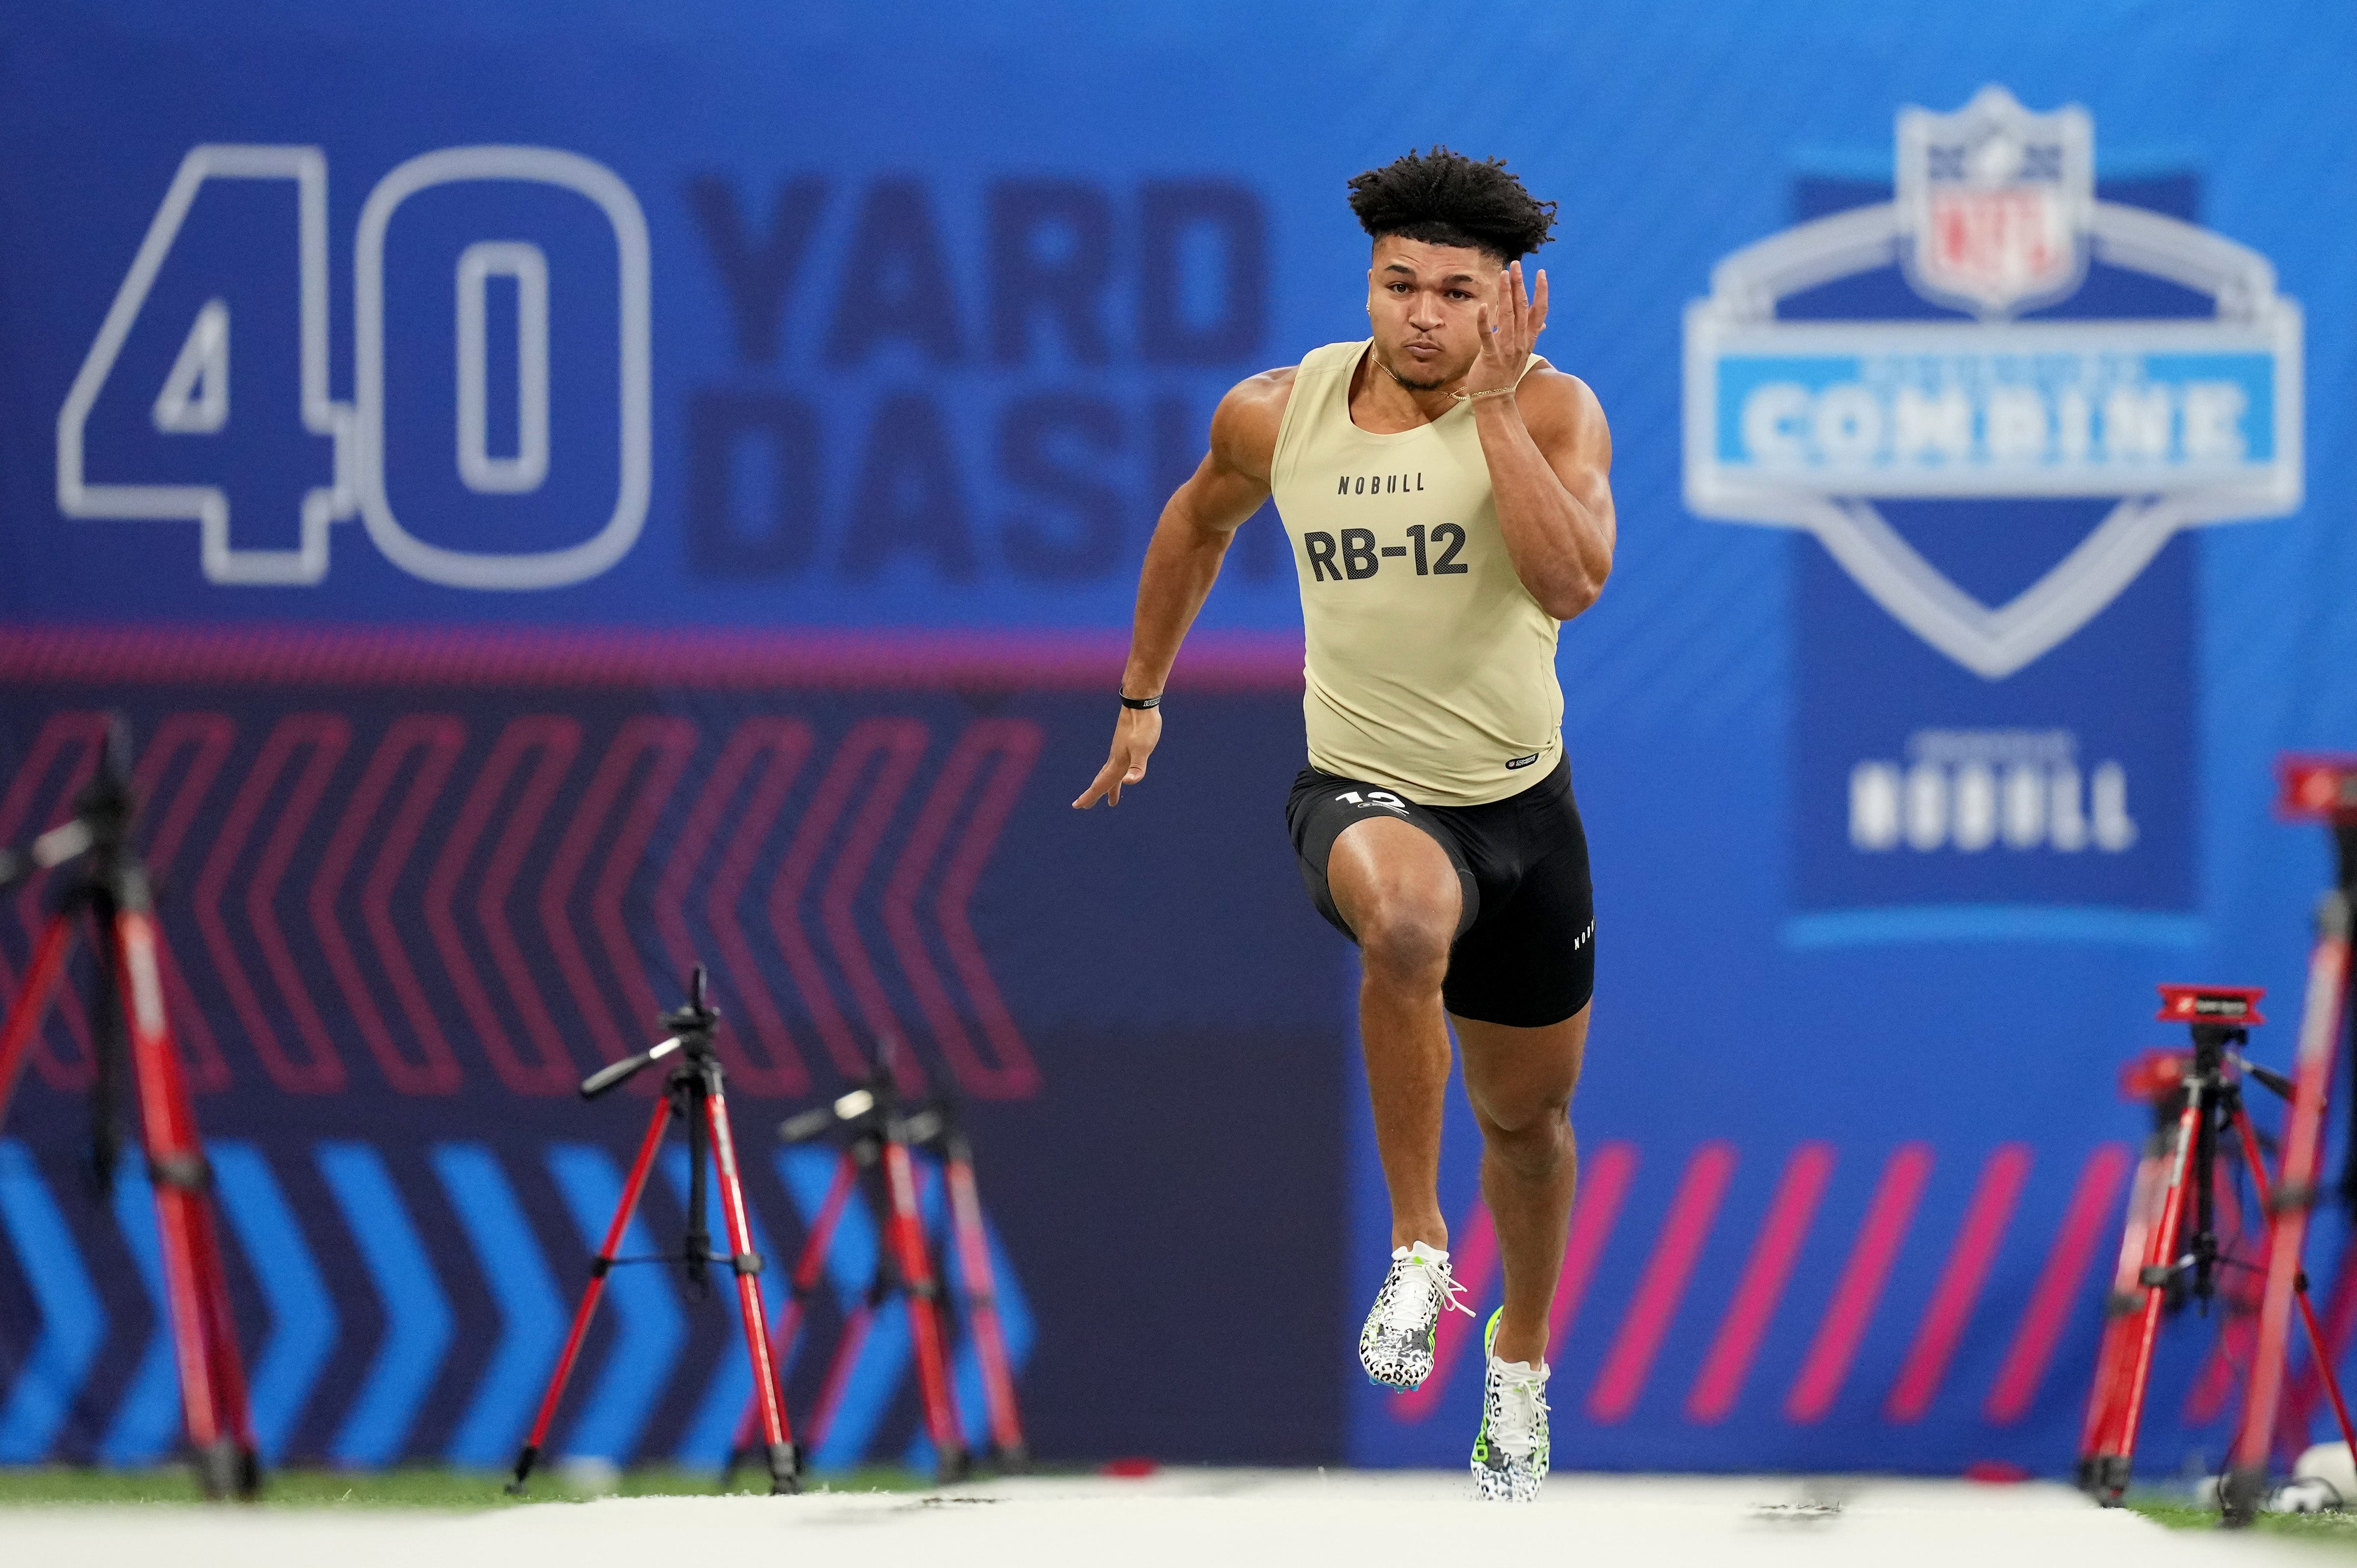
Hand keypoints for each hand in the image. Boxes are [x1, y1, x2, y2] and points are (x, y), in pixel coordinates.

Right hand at [1072, 705, 1162, 807]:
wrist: (1140, 704)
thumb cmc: (1143, 726)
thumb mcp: (1143, 749)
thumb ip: (1137, 767)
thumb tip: (1127, 782)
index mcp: (1118, 763)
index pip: (1101, 784)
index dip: (1089, 796)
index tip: (1077, 806)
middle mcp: (1115, 759)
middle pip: (1102, 781)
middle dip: (1094, 795)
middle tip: (1084, 806)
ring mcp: (1119, 752)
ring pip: (1110, 775)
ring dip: (1108, 788)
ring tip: (1111, 800)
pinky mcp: (1126, 746)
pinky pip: (1117, 766)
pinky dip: (1117, 776)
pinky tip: (1123, 774)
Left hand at [1465, 260, 1548, 396]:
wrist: (1496, 400)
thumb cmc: (1505, 374)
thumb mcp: (1522, 353)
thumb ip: (1530, 335)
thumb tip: (1543, 324)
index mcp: (1528, 340)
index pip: (1539, 311)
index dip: (1541, 291)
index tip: (1541, 273)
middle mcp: (1520, 342)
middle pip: (1523, 308)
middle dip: (1519, 284)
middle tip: (1516, 265)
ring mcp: (1506, 349)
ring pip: (1507, 316)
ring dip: (1505, 294)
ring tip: (1503, 275)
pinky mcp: (1490, 356)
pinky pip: (1487, 335)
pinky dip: (1484, 320)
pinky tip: (1483, 305)